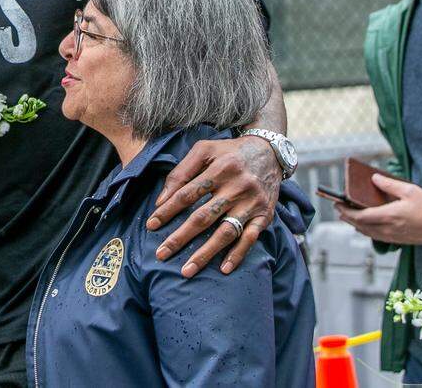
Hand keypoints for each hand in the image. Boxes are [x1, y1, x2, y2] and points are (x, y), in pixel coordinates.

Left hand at [146, 135, 280, 276]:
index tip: (151, 226)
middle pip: (204, 217)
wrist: (270, 152)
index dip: (168, 210)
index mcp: (219, 168)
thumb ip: (182, 172)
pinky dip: (237, 255)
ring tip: (186, 270)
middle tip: (161, 254)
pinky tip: (223, 269)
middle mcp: (237, 186)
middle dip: (180, 237)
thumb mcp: (205, 150)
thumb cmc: (229, 152)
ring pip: (225, 232)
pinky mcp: (265, 214)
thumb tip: (162, 200)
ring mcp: (252, 203)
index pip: (187, 193)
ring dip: (205, 253)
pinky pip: (250, 238)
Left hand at [335, 175, 421, 244]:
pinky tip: (365, 225)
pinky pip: (375, 236)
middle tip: (339, 209)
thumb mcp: (409, 190)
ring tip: (348, 216)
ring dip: (355, 224)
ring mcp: (391, 236)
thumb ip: (389, 184)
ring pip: (367, 232)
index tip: (337, 205)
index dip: (346, 211)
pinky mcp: (397, 240)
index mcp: (389, 216)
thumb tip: (373, 178)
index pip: (360, 216)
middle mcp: (387, 228)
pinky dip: (366, 230)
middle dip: (347, 217)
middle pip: (360, 226)